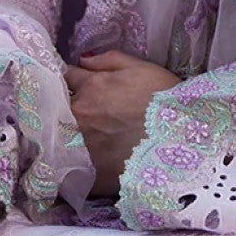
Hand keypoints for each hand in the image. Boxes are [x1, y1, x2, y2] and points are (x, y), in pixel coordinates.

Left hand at [64, 50, 180, 196]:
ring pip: (57, 138)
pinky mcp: (85, 175)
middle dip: (60, 108)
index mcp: (90, 87)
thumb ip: (108, 60)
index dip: (69, 81)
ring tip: (72, 139)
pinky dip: (69, 164)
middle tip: (71, 114)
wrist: (179, 142)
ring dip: (62, 136)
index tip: (71, 86)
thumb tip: (82, 60)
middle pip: (56, 109)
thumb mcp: (140, 68)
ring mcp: (79, 146)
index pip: (65, 77)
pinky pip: (67, 168)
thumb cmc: (163, 101)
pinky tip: (78, 165)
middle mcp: (78, 115)